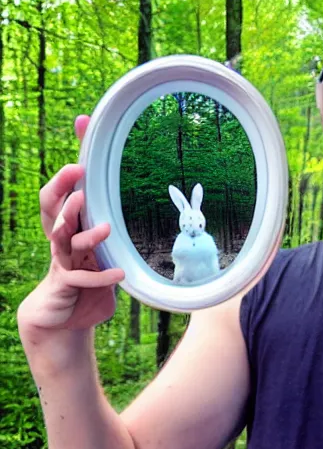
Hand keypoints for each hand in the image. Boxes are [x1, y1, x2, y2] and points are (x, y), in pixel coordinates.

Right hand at [18, 115, 124, 336]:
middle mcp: (61, 238)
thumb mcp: (99, 248)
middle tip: (77, 171)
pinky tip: (120, 275)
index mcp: (68, 226)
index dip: (68, 167)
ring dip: (82, 230)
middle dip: (63, 188)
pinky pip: (83, 277)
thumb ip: (110, 224)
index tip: (81, 131)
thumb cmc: (86, 274)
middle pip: (53, 207)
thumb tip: (142, 205)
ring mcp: (61, 261)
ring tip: (103, 225)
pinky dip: (102, 276)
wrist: (65, 317)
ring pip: (64, 239)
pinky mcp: (67, 284)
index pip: (62, 191)